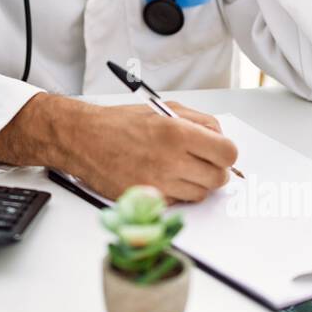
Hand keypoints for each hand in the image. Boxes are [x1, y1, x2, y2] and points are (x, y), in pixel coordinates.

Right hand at [65, 100, 237, 203]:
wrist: (84, 139)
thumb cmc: (120, 123)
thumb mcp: (164, 108)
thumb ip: (199, 121)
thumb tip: (221, 138)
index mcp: (177, 132)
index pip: (227, 153)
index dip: (226, 154)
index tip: (219, 154)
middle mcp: (170, 160)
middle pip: (218, 178)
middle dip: (213, 170)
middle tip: (200, 162)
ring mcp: (159, 183)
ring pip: (200, 194)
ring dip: (195, 183)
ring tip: (177, 168)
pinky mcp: (148, 200)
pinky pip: (178, 202)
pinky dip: (175, 193)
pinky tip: (161, 177)